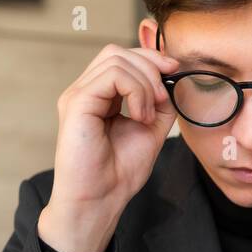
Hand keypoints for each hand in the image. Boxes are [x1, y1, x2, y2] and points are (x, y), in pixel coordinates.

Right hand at [40, 44, 178, 251]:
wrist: (100, 200)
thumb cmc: (119, 173)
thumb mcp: (150, 130)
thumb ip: (160, 103)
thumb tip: (170, 78)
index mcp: (99, 96)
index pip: (122, 57)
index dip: (151, 58)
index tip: (174, 71)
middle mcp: (85, 92)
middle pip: (117, 51)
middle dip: (150, 66)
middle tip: (163, 100)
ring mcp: (78, 95)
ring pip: (116, 59)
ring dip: (145, 84)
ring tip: (149, 116)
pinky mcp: (77, 103)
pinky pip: (113, 75)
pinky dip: (136, 91)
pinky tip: (141, 116)